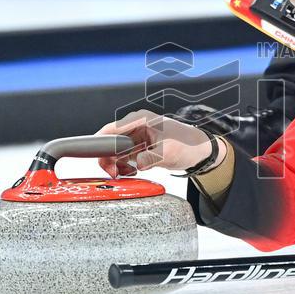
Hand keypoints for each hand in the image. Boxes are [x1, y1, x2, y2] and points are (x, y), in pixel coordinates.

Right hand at [95, 110, 225, 176]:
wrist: (200, 152)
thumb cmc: (188, 144)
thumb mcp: (168, 152)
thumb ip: (150, 158)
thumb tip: (137, 164)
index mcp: (140, 120)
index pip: (111, 129)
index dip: (98, 142)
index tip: (94, 157)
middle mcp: (135, 126)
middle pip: (109, 142)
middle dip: (109, 160)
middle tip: (115, 173)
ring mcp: (136, 137)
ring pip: (115, 152)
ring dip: (118, 165)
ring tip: (129, 172)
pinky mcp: (139, 148)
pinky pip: (124, 158)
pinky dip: (126, 167)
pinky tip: (135, 171)